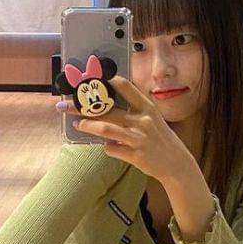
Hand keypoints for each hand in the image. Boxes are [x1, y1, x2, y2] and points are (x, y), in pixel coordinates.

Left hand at [54, 77, 194, 183]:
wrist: (176, 163)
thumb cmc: (160, 139)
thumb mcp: (152, 119)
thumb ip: (133, 111)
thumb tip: (106, 106)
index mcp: (147, 107)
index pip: (126, 87)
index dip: (107, 81)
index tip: (90, 80)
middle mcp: (143, 120)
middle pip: (107, 109)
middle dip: (83, 107)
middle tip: (66, 105)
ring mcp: (138, 138)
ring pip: (106, 129)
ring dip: (89, 126)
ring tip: (78, 125)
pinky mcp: (135, 155)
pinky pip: (112, 149)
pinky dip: (107, 148)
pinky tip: (108, 148)